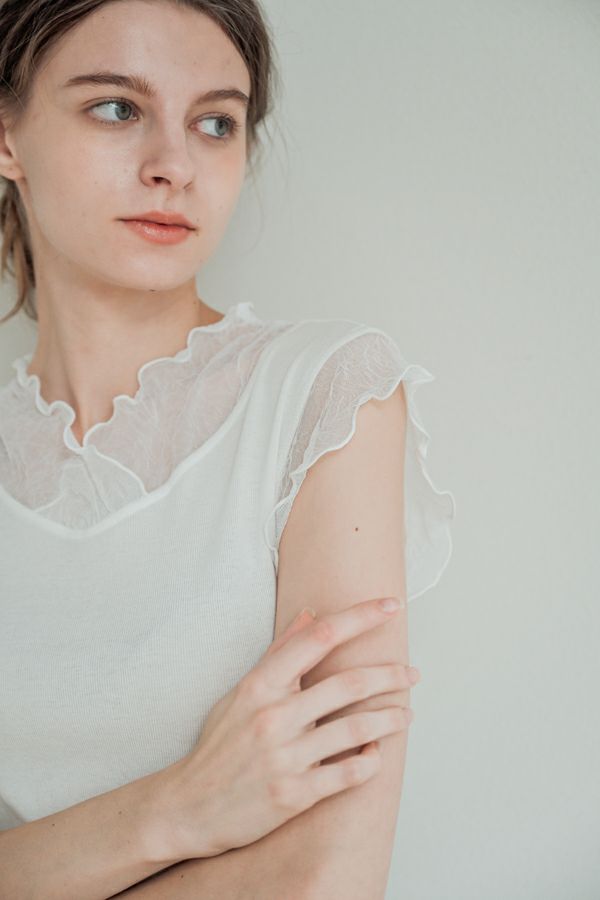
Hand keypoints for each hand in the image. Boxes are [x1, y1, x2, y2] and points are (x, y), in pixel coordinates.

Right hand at [156, 596, 417, 861]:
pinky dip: (370, 763)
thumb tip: (310, 615)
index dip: (360, 617)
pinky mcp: (294, 795)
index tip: (390, 605)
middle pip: (348, 684)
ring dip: (390, 720)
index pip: (318, 637)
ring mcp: (284, 757)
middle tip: (412, 674)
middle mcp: (273, 716)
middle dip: (390, 675)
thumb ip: (278, 654)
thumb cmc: (218, 746)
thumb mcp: (241, 692)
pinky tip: (377, 754)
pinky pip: (348, 775)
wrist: (188, 807)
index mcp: (259, 685)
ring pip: (356, 730)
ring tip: (407, 715)